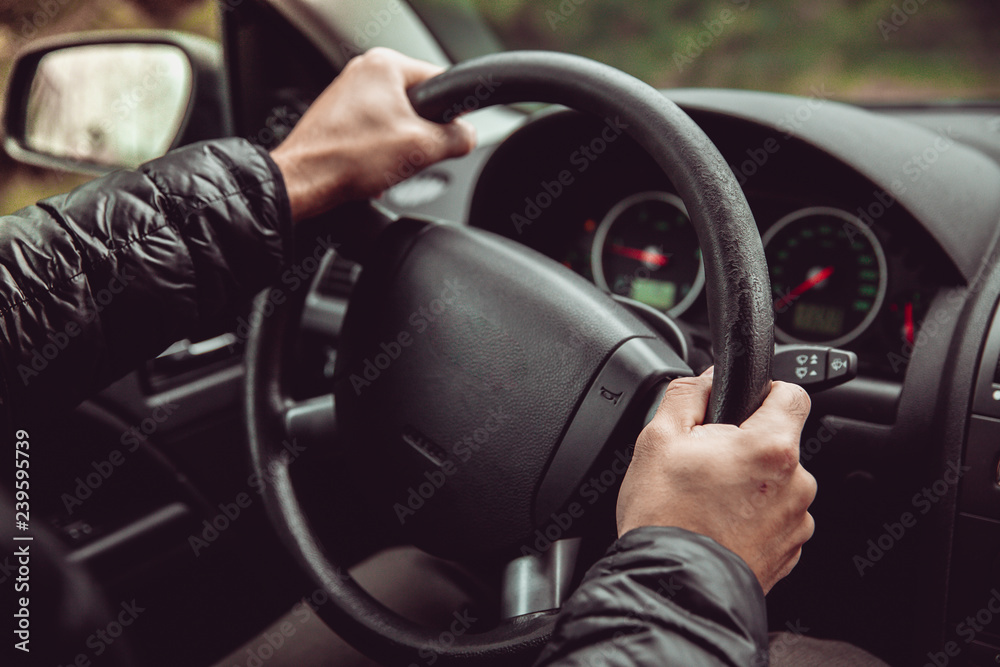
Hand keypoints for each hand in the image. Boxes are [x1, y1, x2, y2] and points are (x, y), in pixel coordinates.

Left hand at [270, 48, 476, 220]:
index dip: (451, 115)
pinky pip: (376, 132)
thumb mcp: (422, 148)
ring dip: (400, 146)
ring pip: (397, 121)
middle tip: (410, 155)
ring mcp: (348, 93)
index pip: (441, 83)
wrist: (305, 182)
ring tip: (386, 163)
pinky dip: (380, 151)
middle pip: (419, 104)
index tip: (446, 138)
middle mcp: (364, 71)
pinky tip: (371, 167)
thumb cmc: (348, 159)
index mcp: (385, 64)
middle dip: (421, 135)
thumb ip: (457, 138)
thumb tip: (468, 136)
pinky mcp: (339, 116)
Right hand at [616, 368, 816, 593]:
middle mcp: (797, 483)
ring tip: (708, 502)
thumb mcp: (658, 438)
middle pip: (780, 443)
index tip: (742, 407)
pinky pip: (775, 519)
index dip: (765, 392)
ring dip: (751, 486)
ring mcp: (796, 521)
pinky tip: (718, 526)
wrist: (672, 588)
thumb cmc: (665, 517)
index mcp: (771, 447)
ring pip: (777, 483)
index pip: (792, 395)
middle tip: (706, 465)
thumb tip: (707, 379)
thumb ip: (688, 394)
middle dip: (747, 447)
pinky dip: (753, 518)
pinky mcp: (790, 552)